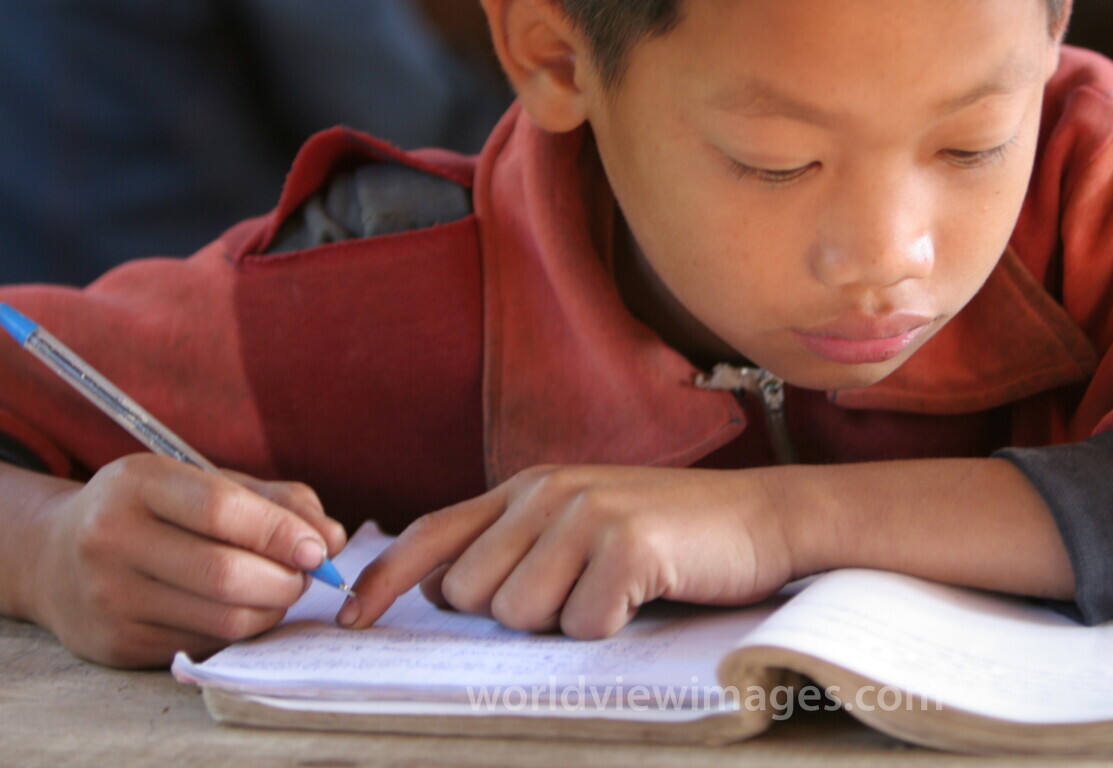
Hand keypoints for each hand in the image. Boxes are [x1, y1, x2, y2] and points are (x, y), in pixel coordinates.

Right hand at [25, 454, 345, 667]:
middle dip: (286, 580)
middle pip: (226, 574)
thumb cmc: (152, 510)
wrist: (54, 556)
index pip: (222, 510)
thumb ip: (275, 501)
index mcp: (136, 483)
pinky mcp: (115, 643)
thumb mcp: (203, 482)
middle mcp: (111, 539)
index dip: (281, 533)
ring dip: (270, 610)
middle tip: (306, 577)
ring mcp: (108, 596)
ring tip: (280, 592)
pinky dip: (240, 631)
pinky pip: (203, 644)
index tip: (319, 549)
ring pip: (221, 619)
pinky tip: (243, 611)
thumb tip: (333, 540)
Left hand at [341, 465, 795, 638]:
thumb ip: (513, 543)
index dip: (385, 580)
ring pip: (521, 616)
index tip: (351, 620)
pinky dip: (611, 627)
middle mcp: (548, 492)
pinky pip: (582, 626)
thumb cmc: (670, 533)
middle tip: (578, 591)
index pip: (434, 534)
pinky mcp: (626, 546)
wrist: (761, 518)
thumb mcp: (582, 521)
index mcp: (529, 486)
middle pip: (472, 593)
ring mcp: (587, 514)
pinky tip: (644, 594)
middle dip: (515, 613)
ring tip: (615, 589)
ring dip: (566, 621)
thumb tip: (438, 585)